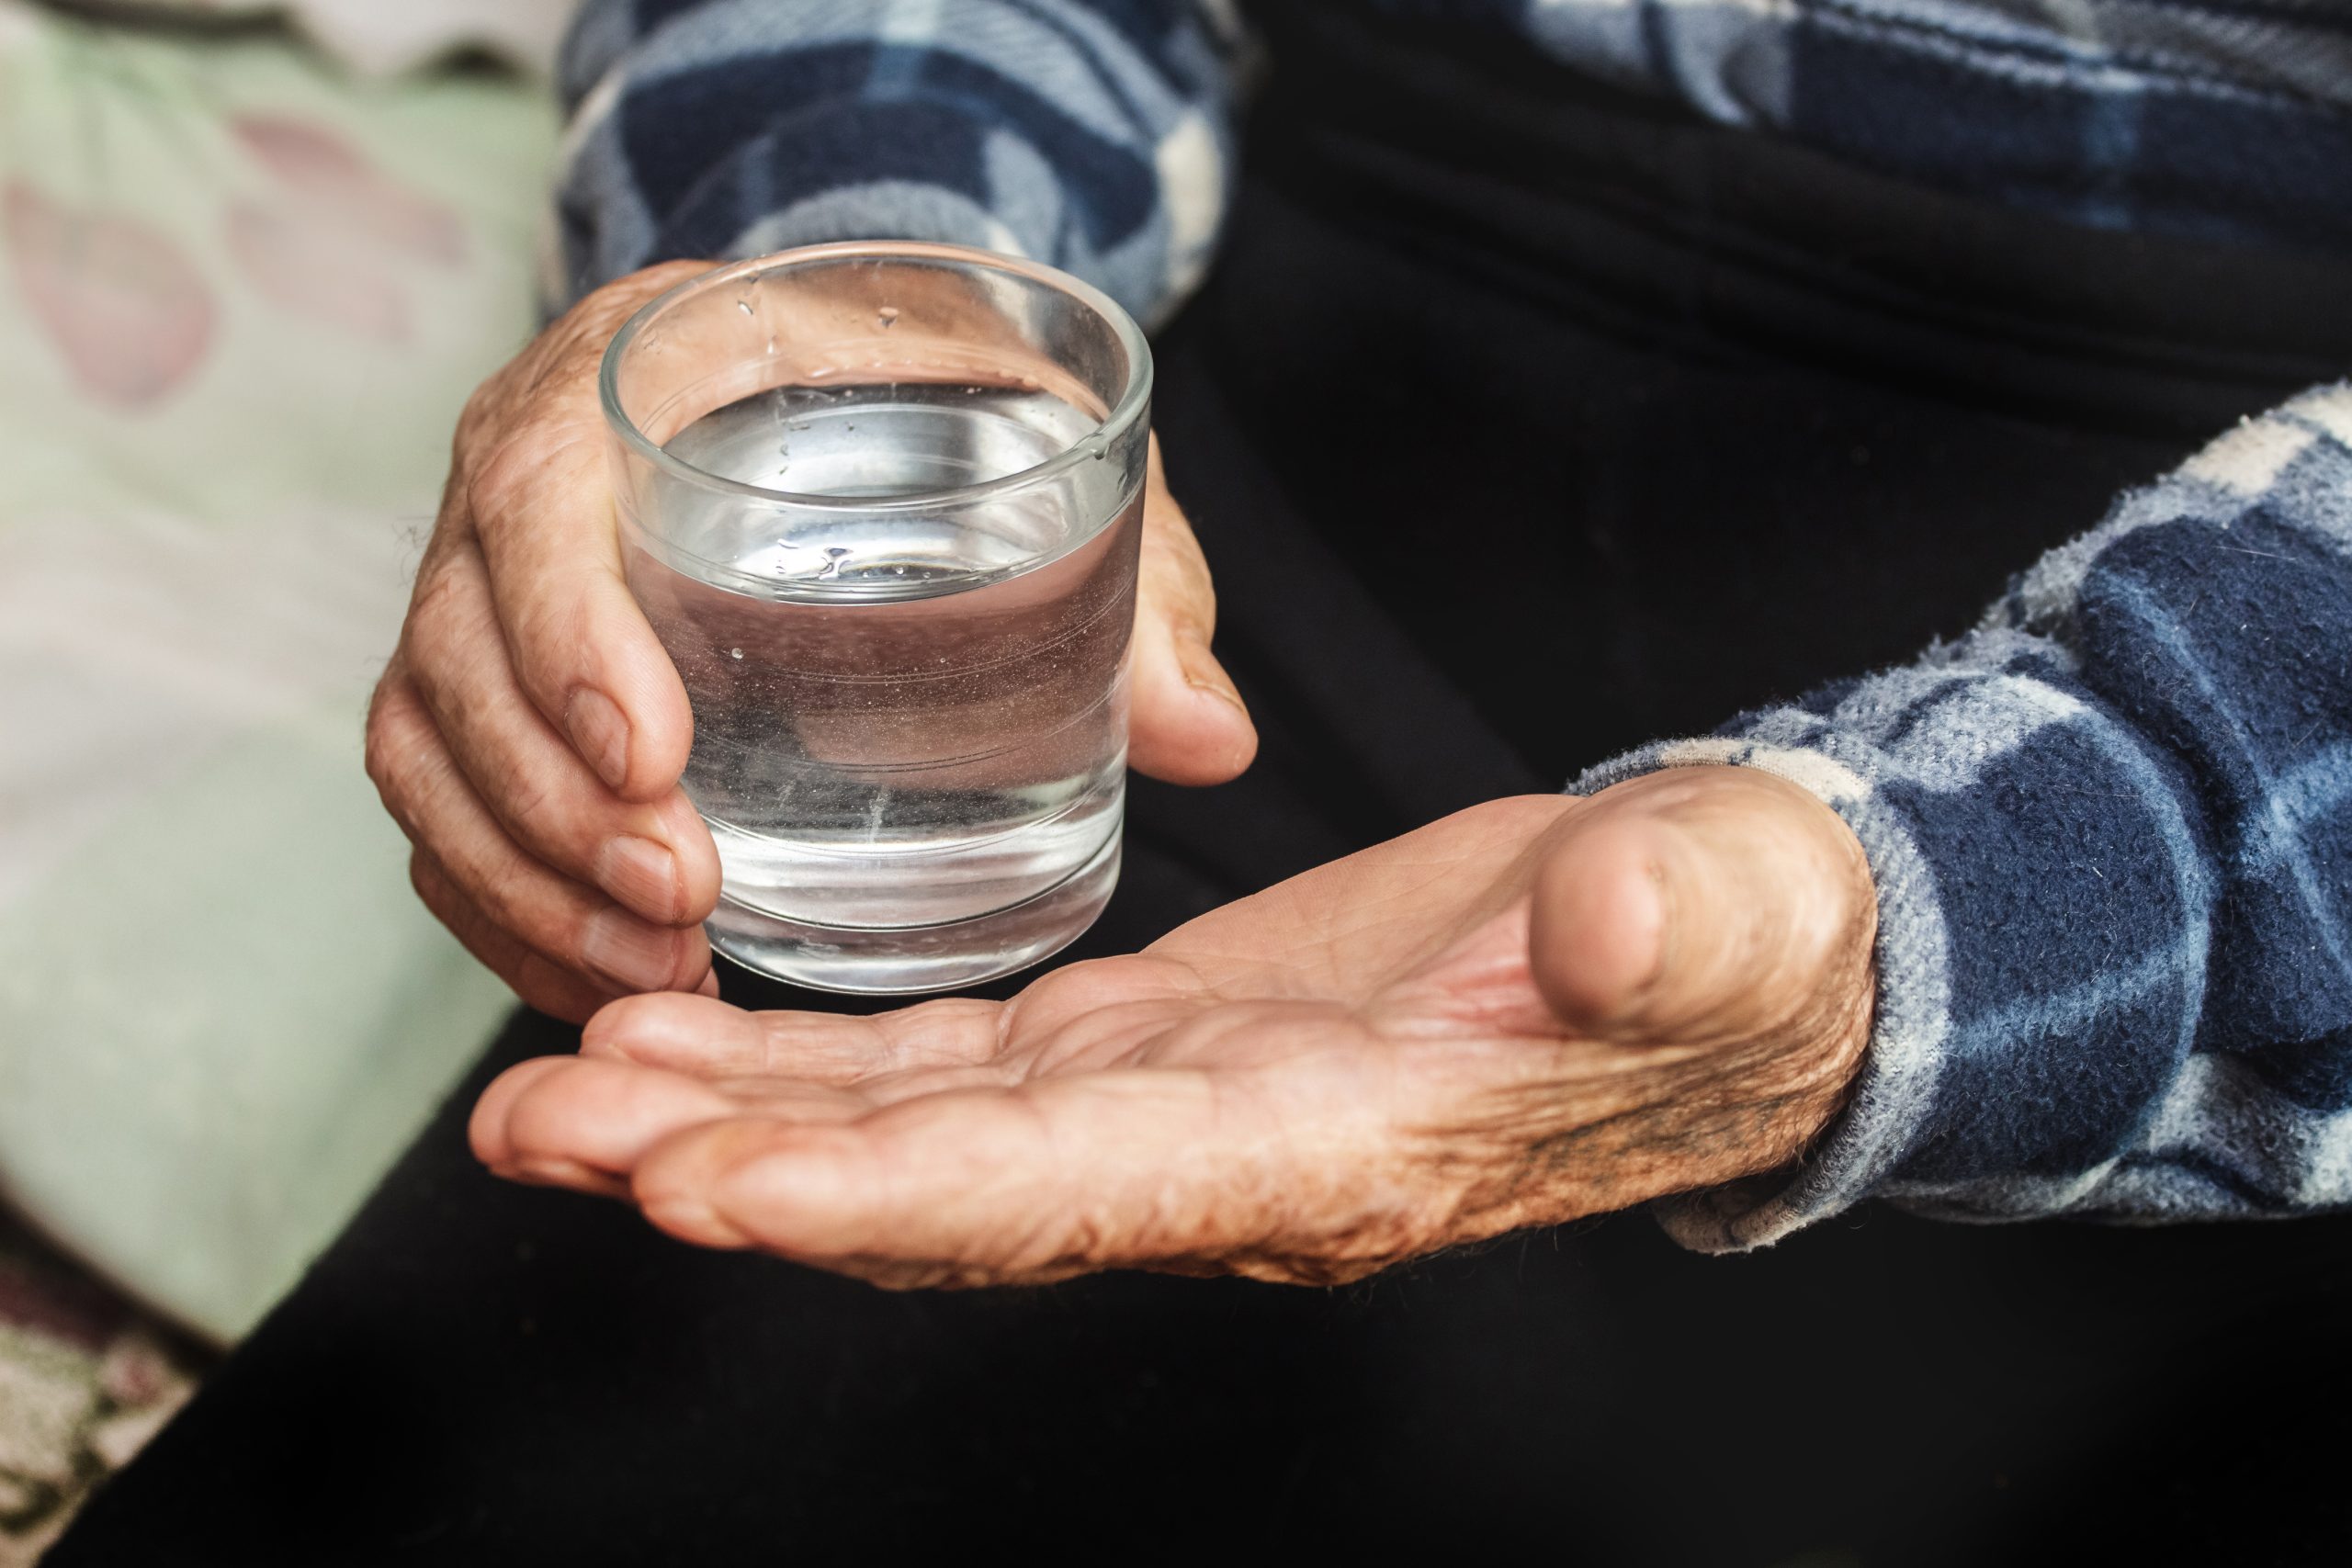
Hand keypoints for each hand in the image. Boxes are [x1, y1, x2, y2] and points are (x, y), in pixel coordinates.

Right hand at [366, 264, 1256, 1022]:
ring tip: (654, 976)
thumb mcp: (1031, 434)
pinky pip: (441, 803)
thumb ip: (1124, 572)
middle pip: (457, 648)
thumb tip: (1215, 741)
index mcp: (628, 369)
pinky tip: (607, 983)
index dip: (567, 632)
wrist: (822, 364)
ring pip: (426, 744)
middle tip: (682, 905)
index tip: (651, 756)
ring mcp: (482, 582)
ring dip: (520, 877)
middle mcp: (522, 473)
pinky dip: (502, 906)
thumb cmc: (924, 390)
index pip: (538, 493)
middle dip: (551, 802)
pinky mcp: (485, 679)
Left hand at [471, 766, 1876, 1286]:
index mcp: (1333, 1148)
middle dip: (739, 1171)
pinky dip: (822, 1062)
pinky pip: (957, 1062)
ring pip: (916, 1133)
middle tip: (536, 1129)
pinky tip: (694, 1037)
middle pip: (942, 1192)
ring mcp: (1172, 1103)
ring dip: (732, 1117)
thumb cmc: (1732, 948)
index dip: (888, 1203)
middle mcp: (1218, 1159)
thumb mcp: (1733, 915)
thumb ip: (1674, 921)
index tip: (705, 1193)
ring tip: (553, 1086)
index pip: (1079, 1195)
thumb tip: (1608, 911)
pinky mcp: (1156, 1036)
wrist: (1710, 958)